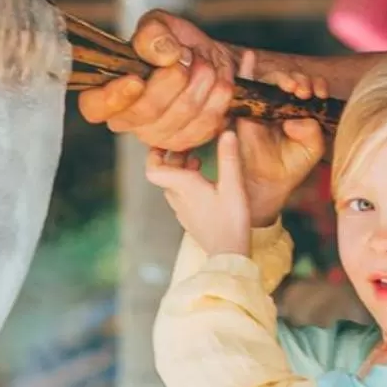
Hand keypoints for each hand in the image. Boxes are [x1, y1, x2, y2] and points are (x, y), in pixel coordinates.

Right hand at [78, 10, 239, 150]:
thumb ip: (153, 33)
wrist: (209, 61)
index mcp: (109, 91)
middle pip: (147, 110)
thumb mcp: (159, 25)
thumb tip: (164, 53)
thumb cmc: (175, 45)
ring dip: (201, 80)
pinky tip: (216, 80)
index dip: (113, 98)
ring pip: (181, 113)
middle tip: (186, 55)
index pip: (94, 107)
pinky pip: (205, 122)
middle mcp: (129, 119)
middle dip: (174, 76)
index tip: (136, 80)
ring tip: (203, 63)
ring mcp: (157, 135)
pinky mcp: (187, 141)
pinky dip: (217, 95)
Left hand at [146, 129, 251, 257]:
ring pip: (173, 185)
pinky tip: (205, 182)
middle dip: (173, 158)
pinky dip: (187, 184)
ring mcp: (182, 211)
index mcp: (183, 187)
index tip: (163, 142)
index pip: (153, 170)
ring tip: (198, 160)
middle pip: (164, 174)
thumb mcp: (233, 186)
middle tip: (188, 145)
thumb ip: (229, 158)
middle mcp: (177, 198)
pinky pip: (181, 197)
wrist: (228, 255)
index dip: (153, 155)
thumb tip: (226, 131)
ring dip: (181, 171)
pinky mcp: (190, 219)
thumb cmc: (231, 221)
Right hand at [235, 50, 329, 226]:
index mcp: (300, 109)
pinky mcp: (246, 110)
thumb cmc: (291, 165)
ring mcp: (263, 105)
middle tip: (305, 93)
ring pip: (272, 79)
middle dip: (302, 80)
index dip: (317, 85)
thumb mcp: (312, 148)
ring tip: (292, 87)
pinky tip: (250, 56)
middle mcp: (281, 103)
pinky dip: (247, 68)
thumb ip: (313, 131)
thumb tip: (294, 119)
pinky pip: (244, 84)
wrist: (269, 182)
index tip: (320, 94)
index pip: (310, 86)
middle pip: (291, 79)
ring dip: (284, 77)